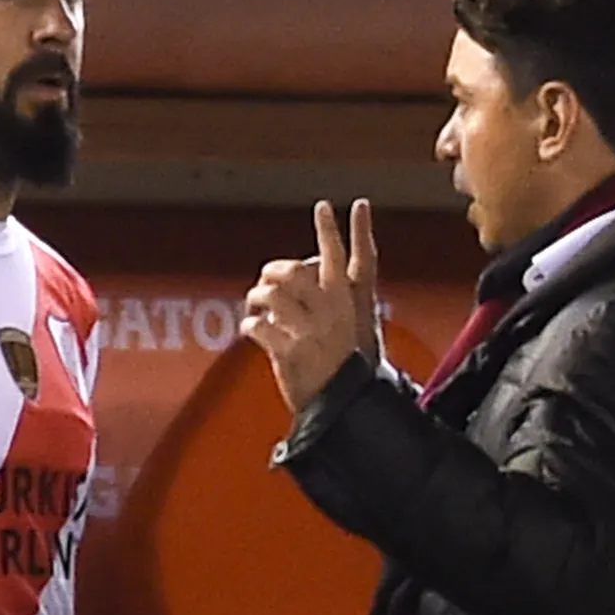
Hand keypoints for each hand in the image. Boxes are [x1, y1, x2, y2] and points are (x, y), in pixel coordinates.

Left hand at [240, 198, 379, 413]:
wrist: (346, 409)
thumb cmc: (352, 371)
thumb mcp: (363, 333)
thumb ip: (344, 304)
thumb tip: (317, 281)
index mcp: (354, 303)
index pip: (353, 257)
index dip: (342, 230)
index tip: (333, 205)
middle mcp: (333, 311)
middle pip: (297, 270)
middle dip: (276, 269)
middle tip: (269, 276)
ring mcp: (310, 331)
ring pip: (271, 294)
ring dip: (257, 297)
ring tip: (256, 304)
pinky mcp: (289, 351)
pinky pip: (258, 326)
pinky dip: (250, 325)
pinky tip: (252, 329)